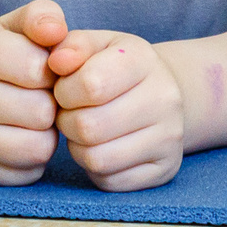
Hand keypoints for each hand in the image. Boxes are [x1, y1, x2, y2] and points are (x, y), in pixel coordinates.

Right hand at [0, 0, 66, 185]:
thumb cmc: (7, 55)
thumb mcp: (20, 26)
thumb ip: (43, 17)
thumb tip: (56, 31)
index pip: (37, 68)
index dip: (53, 70)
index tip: (42, 68)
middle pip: (40, 111)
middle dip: (51, 104)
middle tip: (39, 97)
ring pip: (37, 147)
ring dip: (47, 134)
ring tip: (32, 118)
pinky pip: (26, 173)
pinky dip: (32, 160)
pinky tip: (20, 138)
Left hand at [48, 30, 186, 191]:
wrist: (160, 93)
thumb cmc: (114, 68)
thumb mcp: (95, 45)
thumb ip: (71, 46)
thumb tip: (56, 62)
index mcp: (143, 59)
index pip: (90, 85)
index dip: (64, 91)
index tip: (65, 89)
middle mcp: (165, 98)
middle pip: (88, 127)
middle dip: (66, 122)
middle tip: (70, 113)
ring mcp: (169, 137)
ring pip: (96, 159)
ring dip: (77, 147)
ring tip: (83, 130)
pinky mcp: (165, 169)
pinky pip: (110, 181)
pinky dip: (94, 169)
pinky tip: (101, 147)